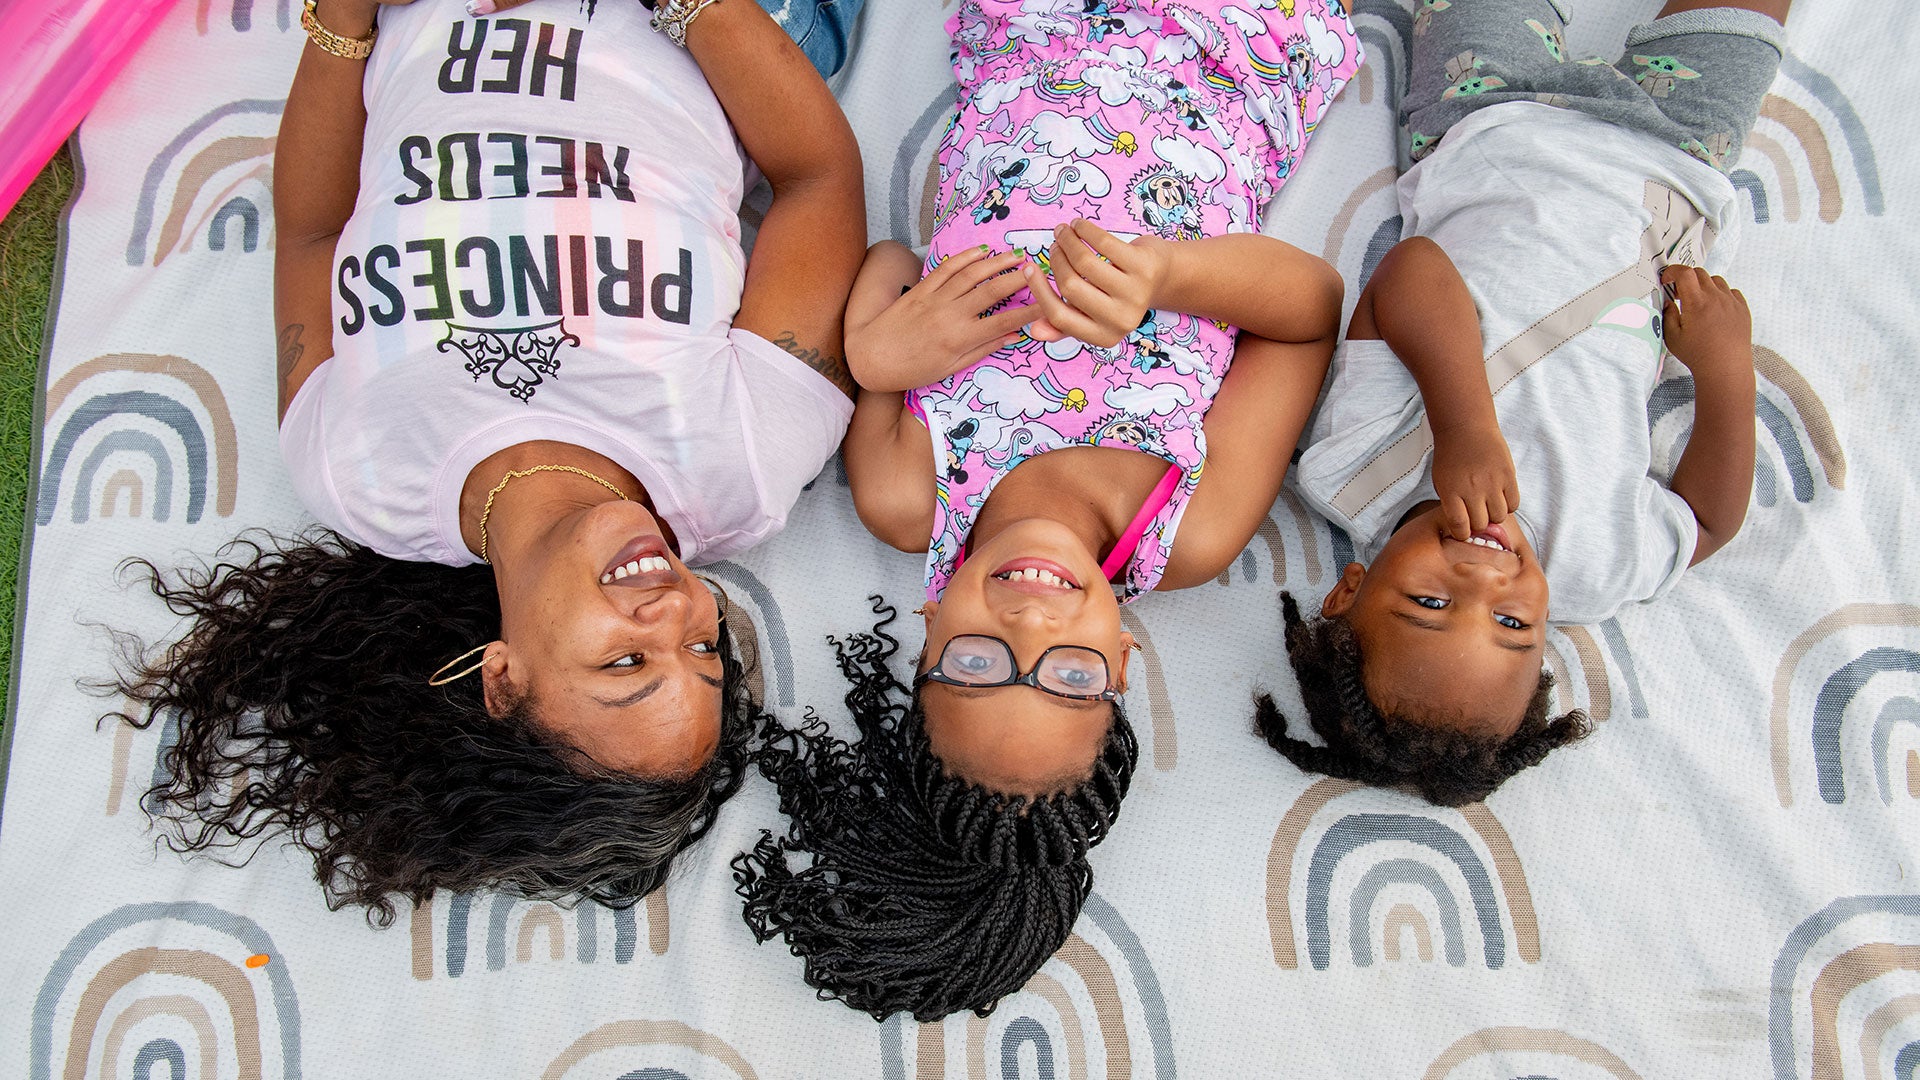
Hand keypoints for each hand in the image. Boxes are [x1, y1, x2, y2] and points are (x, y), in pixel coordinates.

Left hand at [846, 246, 1034, 386]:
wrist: (872, 358)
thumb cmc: (912, 370)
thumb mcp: (950, 368)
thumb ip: (982, 349)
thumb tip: (1012, 337)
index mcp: (960, 338)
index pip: (1004, 321)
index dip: (1029, 312)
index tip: (1049, 303)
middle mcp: (950, 314)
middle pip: (992, 291)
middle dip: (1019, 279)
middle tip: (1039, 269)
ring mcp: (935, 298)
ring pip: (972, 274)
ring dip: (997, 262)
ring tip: (1017, 255)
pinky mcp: (922, 288)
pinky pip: (947, 268)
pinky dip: (966, 257)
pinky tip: (982, 251)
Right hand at [1023, 219, 1171, 348]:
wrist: (1164, 278)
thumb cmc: (1119, 295)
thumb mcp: (1094, 314)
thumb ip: (1065, 323)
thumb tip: (1034, 330)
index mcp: (1104, 336)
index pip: (1059, 316)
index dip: (1039, 290)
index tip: (1029, 268)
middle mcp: (1121, 320)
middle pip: (1070, 287)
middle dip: (1056, 261)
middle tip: (1054, 246)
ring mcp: (1135, 294)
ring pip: (1085, 263)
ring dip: (1068, 241)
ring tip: (1064, 232)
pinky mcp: (1144, 267)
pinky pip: (1103, 243)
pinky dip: (1085, 230)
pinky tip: (1079, 226)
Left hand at [1430, 420, 1519, 540]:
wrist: (1465, 427)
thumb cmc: (1450, 456)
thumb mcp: (1441, 481)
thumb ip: (1451, 504)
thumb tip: (1464, 525)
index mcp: (1451, 492)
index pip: (1459, 527)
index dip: (1462, 533)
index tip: (1463, 529)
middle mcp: (1471, 490)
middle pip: (1481, 524)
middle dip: (1478, 523)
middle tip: (1477, 513)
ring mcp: (1492, 483)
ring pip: (1499, 517)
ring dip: (1494, 514)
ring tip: (1489, 503)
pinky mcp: (1509, 476)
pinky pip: (1514, 504)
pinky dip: (1508, 504)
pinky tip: (1501, 496)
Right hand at [1661, 265, 1752, 381]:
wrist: (1725, 368)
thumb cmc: (1698, 355)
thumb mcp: (1672, 337)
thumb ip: (1667, 315)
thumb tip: (1668, 302)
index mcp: (1696, 303)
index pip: (1684, 273)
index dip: (1672, 271)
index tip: (1667, 279)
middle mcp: (1716, 298)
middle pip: (1700, 273)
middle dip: (1686, 279)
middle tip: (1679, 293)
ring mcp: (1731, 302)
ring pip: (1716, 281)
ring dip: (1704, 286)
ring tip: (1698, 301)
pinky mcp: (1742, 309)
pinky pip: (1731, 292)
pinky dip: (1721, 294)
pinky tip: (1714, 308)